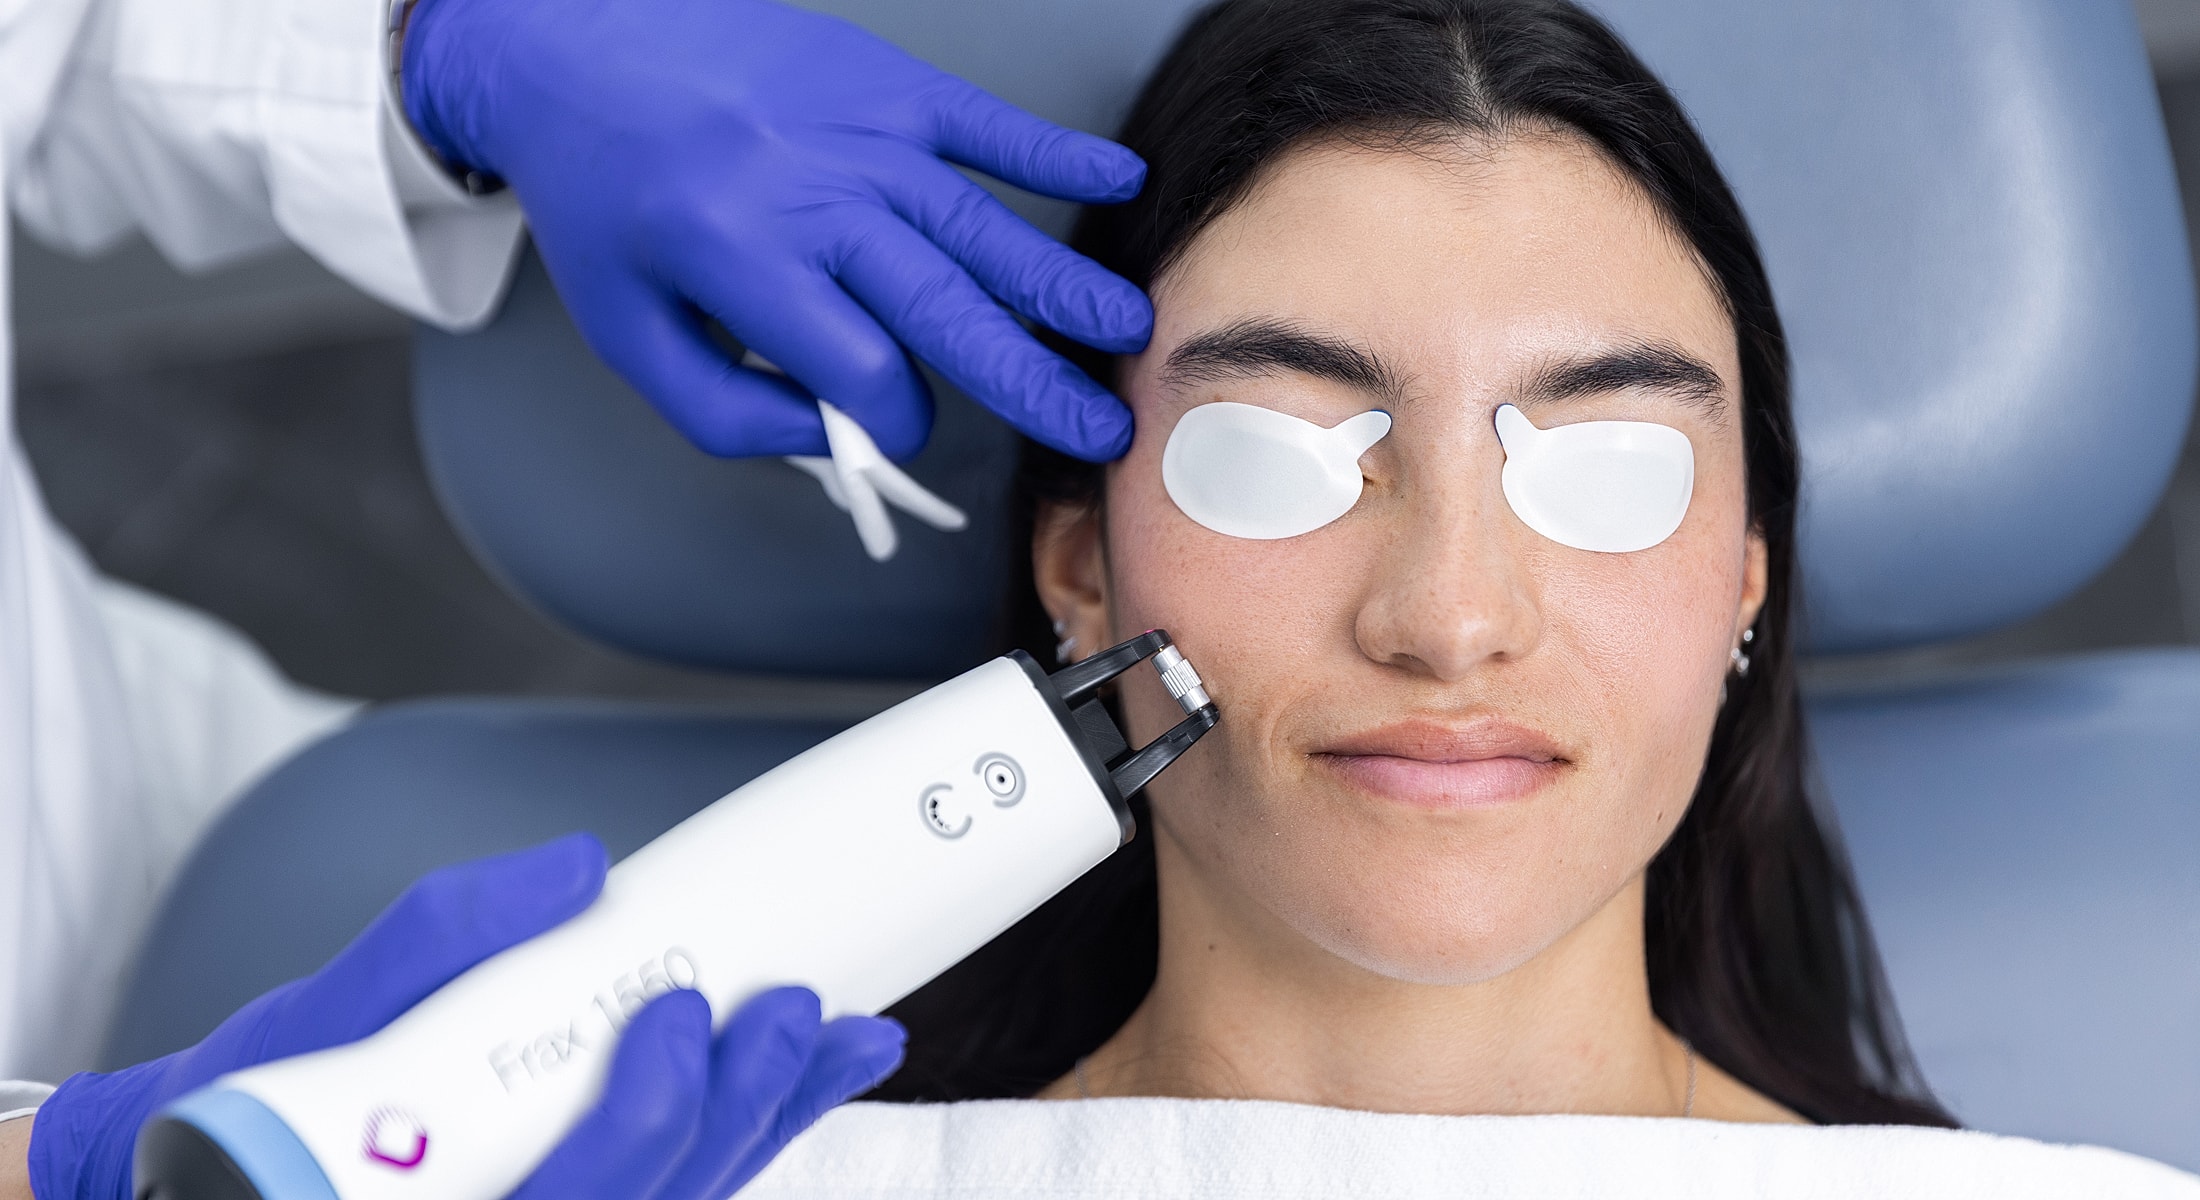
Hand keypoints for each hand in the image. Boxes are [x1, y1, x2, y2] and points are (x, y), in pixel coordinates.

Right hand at [22, 836, 902, 1199]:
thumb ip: (439, 939)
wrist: (221, 1177)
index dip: (647, 1123)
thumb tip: (579, 867)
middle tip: (795, 1008)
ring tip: (843, 1040)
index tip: (678, 1014)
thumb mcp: (314, 1014)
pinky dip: (744, 1136)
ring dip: (772, 1123)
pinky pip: (674, 1196)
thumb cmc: (252, 1110)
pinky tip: (802, 1079)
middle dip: (743, 1108)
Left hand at [401, 0, 1150, 462]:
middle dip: (1033, 379)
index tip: (897, 427)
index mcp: (741, 257)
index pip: (864, 369)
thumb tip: (834, 440)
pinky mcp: (888, 82)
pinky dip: (1058, 152)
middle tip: (1102, 428)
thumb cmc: (608, 193)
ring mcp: (861, 131)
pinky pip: (989, 123)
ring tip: (1126, 331)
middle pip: (947, 306)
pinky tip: (1117, 180)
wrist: (579, 44)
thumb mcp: (630, 333)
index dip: (895, 420)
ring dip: (1064, 285)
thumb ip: (727, 413)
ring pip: (983, 226)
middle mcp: (813, 191)